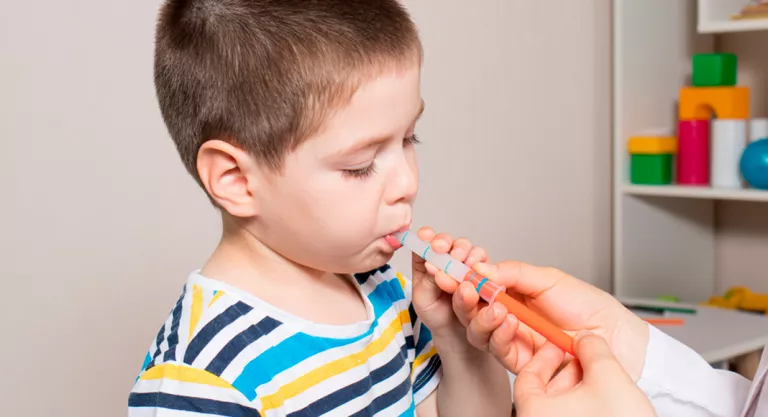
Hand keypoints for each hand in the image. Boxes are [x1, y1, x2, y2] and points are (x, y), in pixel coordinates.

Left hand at [410, 227, 490, 341]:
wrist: (454, 332)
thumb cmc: (434, 313)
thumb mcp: (423, 299)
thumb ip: (427, 281)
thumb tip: (433, 265)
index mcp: (425, 260)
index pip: (424, 241)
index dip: (426, 236)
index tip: (426, 237)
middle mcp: (445, 257)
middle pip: (447, 241)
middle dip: (446, 242)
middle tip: (443, 249)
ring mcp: (464, 263)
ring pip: (466, 248)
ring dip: (464, 251)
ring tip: (462, 262)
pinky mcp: (481, 270)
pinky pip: (483, 261)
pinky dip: (480, 263)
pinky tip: (475, 269)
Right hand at [450, 260, 649, 383]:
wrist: (614, 335)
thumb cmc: (588, 306)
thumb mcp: (549, 279)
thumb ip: (513, 273)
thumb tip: (481, 268)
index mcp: (513, 292)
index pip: (478, 285)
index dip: (462, 279)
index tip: (452, 270)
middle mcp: (508, 315)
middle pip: (471, 309)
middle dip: (462, 298)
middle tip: (463, 288)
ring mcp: (512, 339)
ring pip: (478, 331)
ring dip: (479, 316)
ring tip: (493, 304)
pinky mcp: (519, 361)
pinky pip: (497, 350)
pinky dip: (498, 334)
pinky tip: (508, 320)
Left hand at [513, 332, 655, 416]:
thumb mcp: (608, 376)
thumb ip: (592, 349)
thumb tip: (587, 339)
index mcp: (533, 412)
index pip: (525, 376)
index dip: (545, 356)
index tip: (559, 346)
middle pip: (542, 392)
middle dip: (565, 371)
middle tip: (582, 360)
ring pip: (557, 408)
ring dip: (576, 389)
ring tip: (599, 380)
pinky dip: (581, 407)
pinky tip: (603, 401)